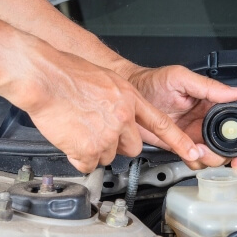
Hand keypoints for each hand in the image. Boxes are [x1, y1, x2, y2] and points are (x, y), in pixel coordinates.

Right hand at [3, 44, 201, 172]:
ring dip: (95, 149)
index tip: (193, 153)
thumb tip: (123, 116)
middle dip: (119, 145)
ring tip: (80, 129)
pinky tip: (70, 137)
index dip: (179, 141)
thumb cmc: (67, 73)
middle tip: (99, 131)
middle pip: (133, 147)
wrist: (44, 76)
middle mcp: (122, 118)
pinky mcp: (89, 149)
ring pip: (108, 156)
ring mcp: (107, 135)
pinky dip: (79, 156)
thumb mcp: (105, 81)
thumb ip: (119, 101)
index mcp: (129, 98)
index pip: (161, 124)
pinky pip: (88, 163)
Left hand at [128, 65, 236, 169]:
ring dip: (213, 159)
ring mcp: (194, 135)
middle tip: (236, 161)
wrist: (128, 96)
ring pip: (216, 155)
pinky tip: (189, 154)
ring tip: (200, 150)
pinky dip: (196, 162)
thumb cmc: (151, 82)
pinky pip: (196, 160)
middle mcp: (206, 120)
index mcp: (211, 102)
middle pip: (233, 142)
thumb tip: (236, 92)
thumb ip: (208, 87)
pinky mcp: (181, 146)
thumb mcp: (181, 78)